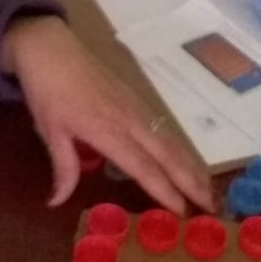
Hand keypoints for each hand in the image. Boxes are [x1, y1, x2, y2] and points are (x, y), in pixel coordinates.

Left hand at [0, 16, 213, 214]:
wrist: (51, 48)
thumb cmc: (47, 91)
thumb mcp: (50, 131)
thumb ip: (63, 168)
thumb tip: (56, 202)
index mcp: (108, 130)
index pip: (144, 167)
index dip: (165, 190)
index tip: (184, 212)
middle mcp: (130, 120)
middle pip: (168, 155)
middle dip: (192, 182)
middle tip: (213, 208)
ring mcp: (137, 108)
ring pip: (172, 141)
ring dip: (192, 167)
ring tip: (210, 192)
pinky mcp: (137, 99)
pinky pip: (165, 129)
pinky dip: (181, 150)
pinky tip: (187, 163)